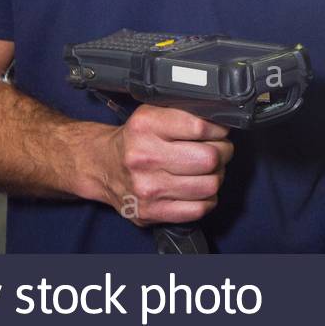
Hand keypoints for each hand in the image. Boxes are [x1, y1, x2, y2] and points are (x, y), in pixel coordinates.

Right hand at [99, 104, 233, 225]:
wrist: (102, 166)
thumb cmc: (135, 140)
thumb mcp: (152, 113)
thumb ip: (184, 113)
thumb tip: (220, 120)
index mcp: (146, 126)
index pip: (201, 127)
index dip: (219, 130)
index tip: (219, 132)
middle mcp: (144, 157)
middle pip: (210, 158)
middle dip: (223, 153)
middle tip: (218, 150)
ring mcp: (148, 188)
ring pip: (209, 185)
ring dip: (217, 176)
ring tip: (208, 170)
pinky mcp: (151, 212)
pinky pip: (199, 209)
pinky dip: (207, 199)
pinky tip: (198, 189)